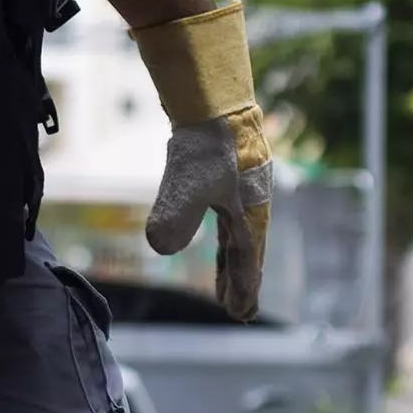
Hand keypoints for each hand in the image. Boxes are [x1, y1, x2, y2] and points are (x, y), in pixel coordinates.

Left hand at [129, 2, 277, 320]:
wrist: (215, 98)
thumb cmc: (206, 143)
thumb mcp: (186, 184)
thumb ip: (174, 218)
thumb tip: (161, 248)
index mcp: (249, 214)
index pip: (247, 261)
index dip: (243, 289)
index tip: (241, 314)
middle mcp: (250, 204)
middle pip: (246, 251)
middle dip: (240, 280)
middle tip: (239, 309)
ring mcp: (241, 188)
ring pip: (237, 233)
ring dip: (230, 260)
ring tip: (224, 282)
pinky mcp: (227, 174)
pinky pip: (227, 215)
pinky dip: (223, 233)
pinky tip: (216, 231)